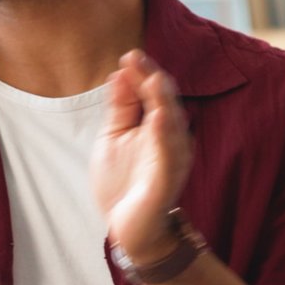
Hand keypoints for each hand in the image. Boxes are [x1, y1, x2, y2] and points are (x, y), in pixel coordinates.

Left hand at [91, 50, 191, 266]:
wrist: (130, 228)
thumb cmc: (124, 183)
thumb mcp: (114, 138)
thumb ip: (120, 109)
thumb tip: (118, 74)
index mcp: (155, 127)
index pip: (152, 94)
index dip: (141, 75)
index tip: (129, 56)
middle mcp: (168, 139)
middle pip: (164, 102)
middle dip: (151, 79)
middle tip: (136, 58)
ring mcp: (170, 158)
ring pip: (170, 124)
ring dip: (162, 101)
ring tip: (152, 79)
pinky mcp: (167, 179)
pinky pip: (169, 155)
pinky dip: (165, 136)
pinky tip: (158, 118)